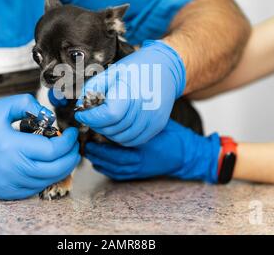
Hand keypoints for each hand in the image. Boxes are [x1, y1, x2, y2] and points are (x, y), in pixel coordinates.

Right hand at [0, 94, 80, 199]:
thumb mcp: (2, 107)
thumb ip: (27, 103)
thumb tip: (49, 115)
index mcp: (13, 147)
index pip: (53, 150)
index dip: (68, 141)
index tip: (72, 132)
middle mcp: (13, 169)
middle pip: (56, 169)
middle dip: (72, 156)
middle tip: (75, 145)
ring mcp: (11, 184)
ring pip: (49, 180)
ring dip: (63, 167)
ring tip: (66, 154)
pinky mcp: (8, 193)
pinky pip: (37, 188)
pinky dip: (48, 177)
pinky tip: (51, 166)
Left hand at [75, 40, 185, 146]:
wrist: (165, 67)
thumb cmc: (136, 67)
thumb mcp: (111, 71)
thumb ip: (92, 88)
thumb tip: (80, 106)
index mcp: (132, 90)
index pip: (109, 115)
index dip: (91, 117)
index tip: (81, 113)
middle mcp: (146, 106)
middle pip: (113, 128)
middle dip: (96, 124)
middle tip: (92, 115)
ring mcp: (153, 118)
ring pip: (121, 138)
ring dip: (108, 132)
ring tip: (104, 119)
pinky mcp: (157, 125)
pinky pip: (134, 140)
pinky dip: (121, 136)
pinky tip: (118, 124)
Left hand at [85, 120, 219, 182]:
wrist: (188, 153)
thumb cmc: (173, 132)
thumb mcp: (158, 118)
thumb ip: (139, 111)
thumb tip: (117, 99)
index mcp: (147, 139)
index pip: (118, 134)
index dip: (102, 127)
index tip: (91, 120)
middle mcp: (142, 156)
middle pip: (112, 154)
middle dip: (96, 147)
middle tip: (85, 137)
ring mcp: (140, 167)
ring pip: (113, 165)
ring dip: (98, 157)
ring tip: (88, 148)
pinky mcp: (140, 174)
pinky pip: (118, 174)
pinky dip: (106, 168)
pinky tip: (97, 161)